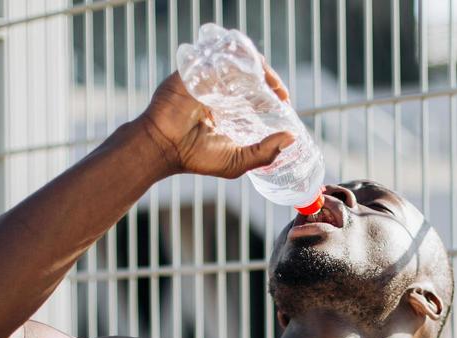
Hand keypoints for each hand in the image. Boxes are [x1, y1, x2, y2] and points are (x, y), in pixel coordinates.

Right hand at [136, 56, 293, 178]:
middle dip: (269, 78)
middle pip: (250, 74)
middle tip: (280, 92)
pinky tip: (248, 72)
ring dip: (257, 67)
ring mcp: (207, 79)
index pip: (257, 92)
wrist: (164, 147)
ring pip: (237, 62)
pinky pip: (217, 58)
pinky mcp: (194, 71)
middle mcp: (220, 91)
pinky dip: (234, 60)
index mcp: (230, 108)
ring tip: (269, 82)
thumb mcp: (239, 161)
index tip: (285, 100)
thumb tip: (292, 137)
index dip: (274, 92)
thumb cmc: (197, 157)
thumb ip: (265, 152)